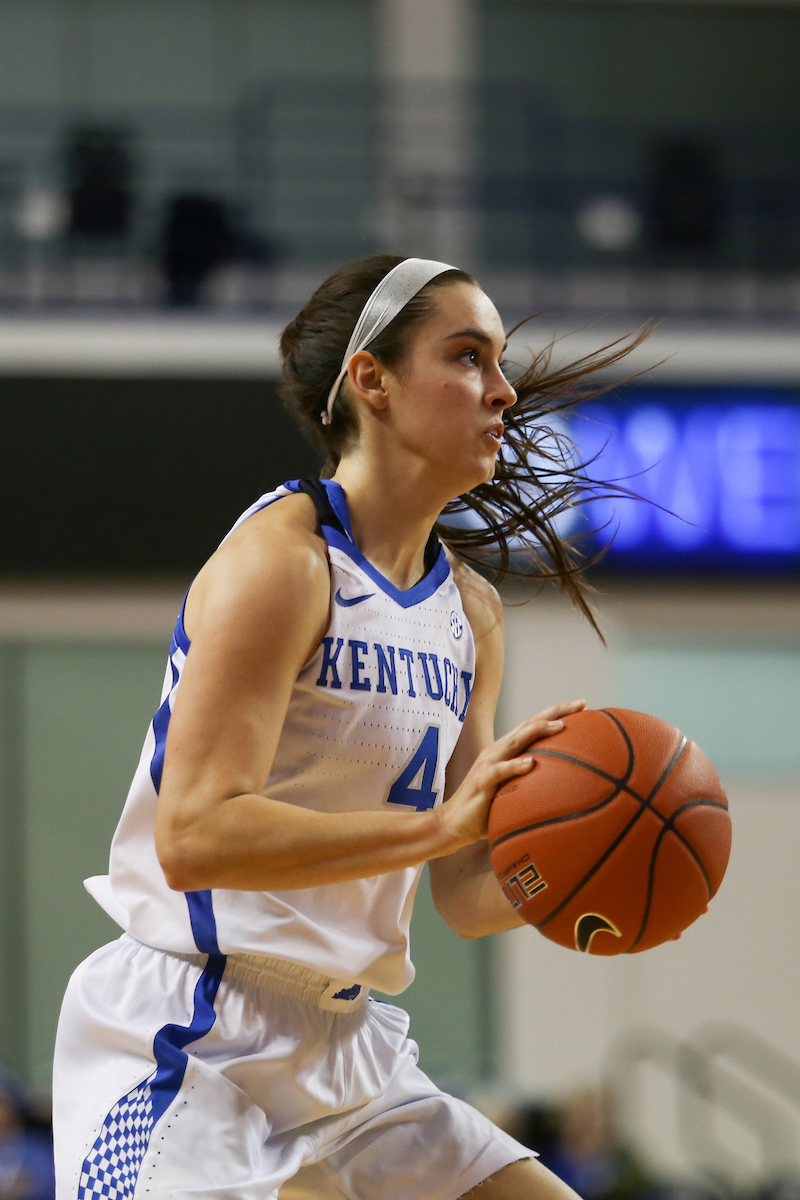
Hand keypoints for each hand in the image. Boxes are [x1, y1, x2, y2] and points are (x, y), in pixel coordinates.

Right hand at [437, 699, 584, 848]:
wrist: (453, 823)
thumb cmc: (486, 808)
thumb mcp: (512, 789)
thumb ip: (531, 782)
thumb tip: (565, 787)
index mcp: (506, 750)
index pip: (533, 725)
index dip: (556, 713)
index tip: (582, 705)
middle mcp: (497, 751)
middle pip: (528, 724)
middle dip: (555, 712)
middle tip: (581, 704)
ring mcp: (488, 764)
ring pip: (515, 741)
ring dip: (538, 731)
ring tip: (560, 726)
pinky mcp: (482, 781)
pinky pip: (500, 771)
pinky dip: (515, 766)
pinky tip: (531, 763)